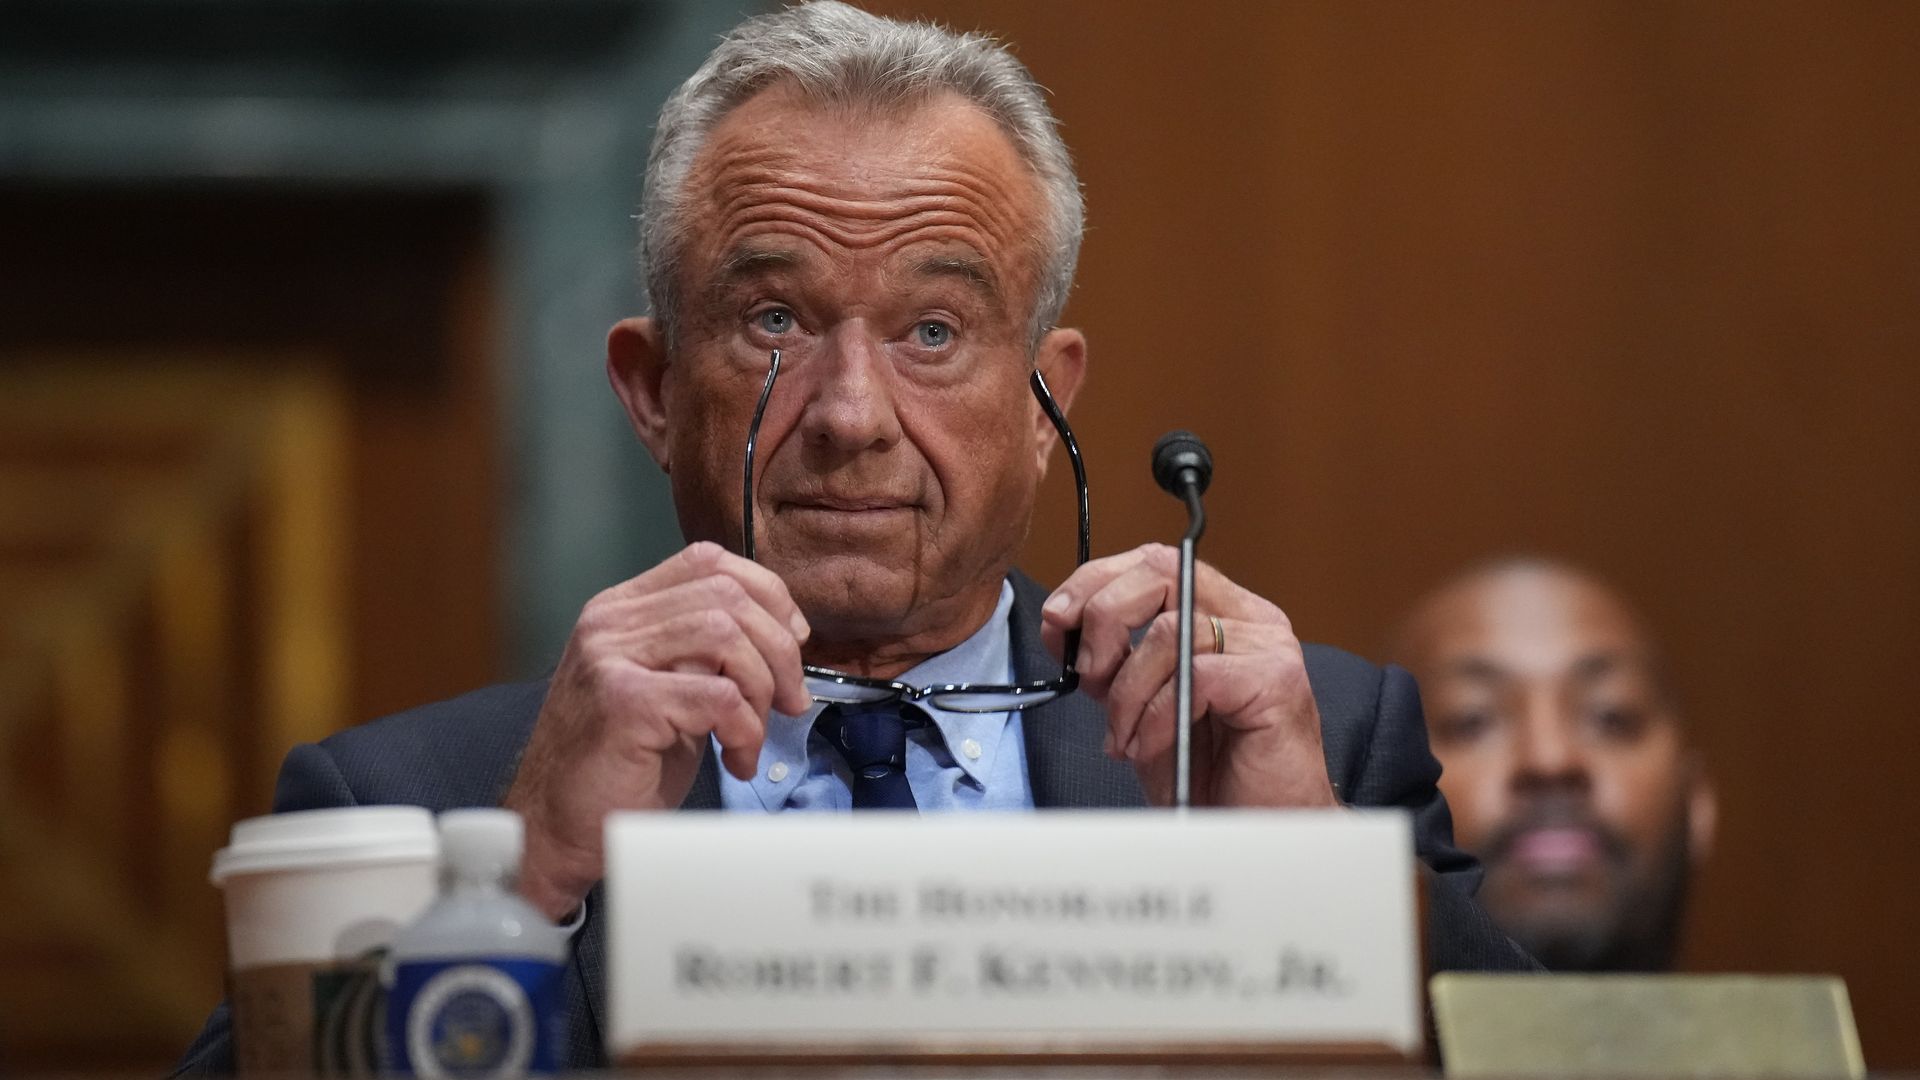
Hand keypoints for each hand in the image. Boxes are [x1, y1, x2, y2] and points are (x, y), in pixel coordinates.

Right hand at [503, 541, 811, 918]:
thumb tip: (785, 634)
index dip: (767, 594)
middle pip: (726, 595)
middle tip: (790, 702)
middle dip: (779, 649)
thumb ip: (708, 651)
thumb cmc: (621, 766)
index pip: (708, 561)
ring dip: (761, 689)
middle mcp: (609, 622)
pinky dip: (746, 730)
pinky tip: (737, 760)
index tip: (793, 640)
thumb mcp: (668, 688)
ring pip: (726, 636)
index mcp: (620, 609)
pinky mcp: (624, 702)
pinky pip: (719, 696)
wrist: (556, 827)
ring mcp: (611, 658)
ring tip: (754, 735)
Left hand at [1039, 543, 1338, 808]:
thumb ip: (1115, 660)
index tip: (1058, 623)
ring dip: (1126, 692)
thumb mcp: (1142, 705)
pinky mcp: (1275, 681)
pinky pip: (1192, 676)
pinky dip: (1156, 715)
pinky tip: (1150, 747)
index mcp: (1221, 612)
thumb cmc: (1205, 775)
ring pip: (1168, 631)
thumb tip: (1063, 624)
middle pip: (1160, 572)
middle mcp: (1250, 617)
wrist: (1252, 833)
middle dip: (1104, 621)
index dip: (1095, 583)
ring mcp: (1268, 646)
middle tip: (1089, 678)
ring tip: (1125, 738)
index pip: (1152, 563)